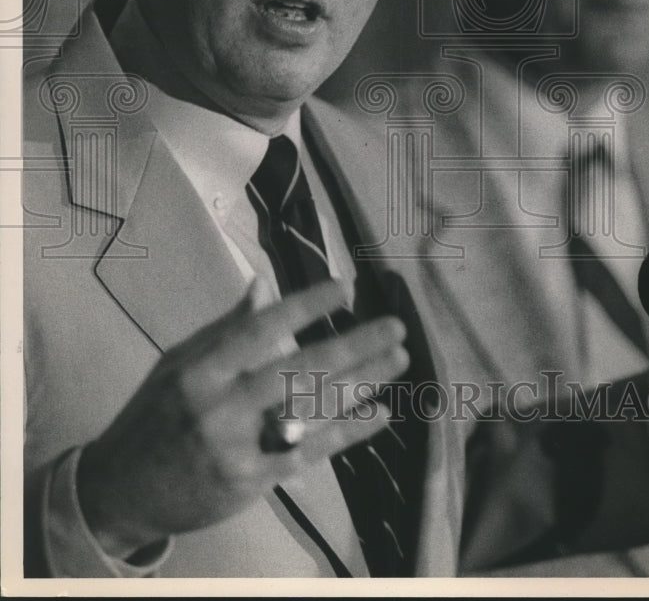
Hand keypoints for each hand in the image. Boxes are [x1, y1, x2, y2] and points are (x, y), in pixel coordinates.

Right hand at [76, 279, 407, 558]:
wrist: (121, 491)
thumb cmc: (155, 416)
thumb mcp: (179, 364)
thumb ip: (226, 328)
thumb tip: (263, 284)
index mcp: (199, 369)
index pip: (260, 329)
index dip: (305, 306)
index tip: (345, 287)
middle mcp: (219, 407)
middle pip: (298, 370)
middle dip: (353, 346)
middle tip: (395, 327)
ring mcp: (237, 448)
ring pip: (311, 409)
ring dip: (362, 382)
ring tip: (398, 359)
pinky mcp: (252, 483)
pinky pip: (311, 452)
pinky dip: (348, 431)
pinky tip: (379, 412)